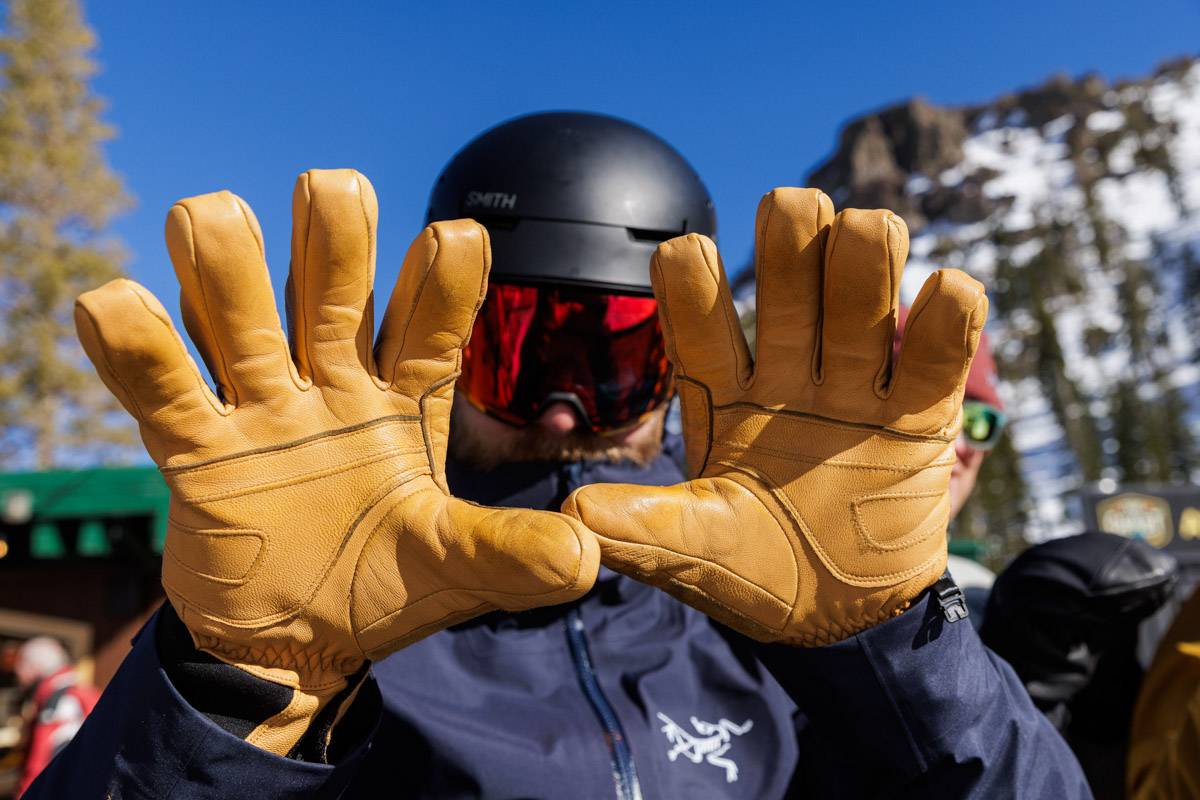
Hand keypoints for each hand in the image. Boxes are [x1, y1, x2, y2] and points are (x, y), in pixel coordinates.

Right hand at [75, 169, 597, 751]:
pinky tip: (115, 303)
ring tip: (213, 221)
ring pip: (238, 304)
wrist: (293, 644)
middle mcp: (333, 382)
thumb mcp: (450, 571)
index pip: (430, 317)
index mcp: (405, 400)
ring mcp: (261, 406)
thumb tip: (588, 556)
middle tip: (329, 194)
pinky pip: (158, 383)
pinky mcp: (195, 445)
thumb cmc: (381, 590)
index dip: (442, 274)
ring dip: (225, 257)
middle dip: (329, 229)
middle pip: (328, 277)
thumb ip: (507, 557)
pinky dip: (134, 341)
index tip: (455, 236)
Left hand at [562, 188, 984, 645]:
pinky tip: (942, 294)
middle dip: (791, 234)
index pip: (697, 309)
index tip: (688, 259)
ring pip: (861, 287)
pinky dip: (948, 311)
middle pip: (787, 272)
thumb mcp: (695, 553)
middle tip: (795, 216)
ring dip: (864, 249)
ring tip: (866, 240)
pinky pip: (939, 347)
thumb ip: (644, 527)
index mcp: (721, 391)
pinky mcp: (920, 415)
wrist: (842, 622)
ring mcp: (854, 386)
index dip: (691, 276)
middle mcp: (785, 371)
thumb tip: (574, 509)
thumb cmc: (755, 577)